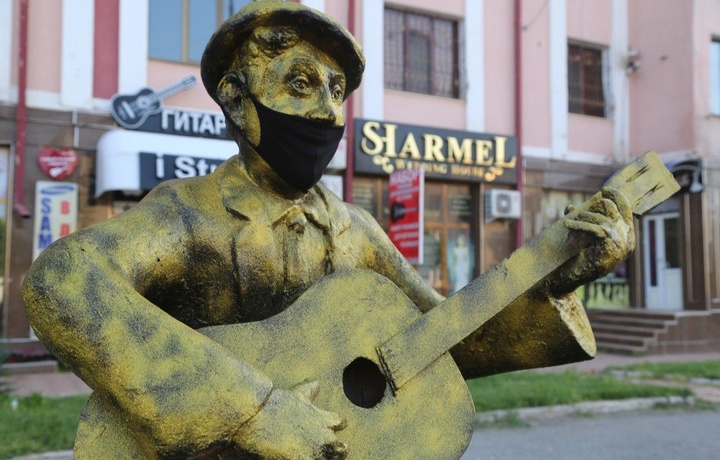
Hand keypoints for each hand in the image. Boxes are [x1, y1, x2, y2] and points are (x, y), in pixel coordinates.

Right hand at [230, 381, 347, 458]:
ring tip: (307, 454)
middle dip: (334, 449)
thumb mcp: (296, 394)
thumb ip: (310, 391)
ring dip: (322, 457)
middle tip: (319, 448)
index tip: (325, 428)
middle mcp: (324, 439)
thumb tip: (317, 384)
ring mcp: (314, 455)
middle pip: (342, 449)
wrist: (254, 419)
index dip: (334, 426)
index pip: (341, 423)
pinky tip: (293, 457)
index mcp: (323, 419)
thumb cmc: (273, 405)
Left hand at [546, 188, 634, 296]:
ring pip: (603, 219)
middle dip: (592, 209)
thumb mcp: (579, 235)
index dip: (617, 196)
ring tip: (568, 224)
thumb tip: (572, 207)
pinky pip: (597, 229)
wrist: (562, 280)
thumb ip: (581, 222)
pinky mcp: (611, 251)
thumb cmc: (569, 259)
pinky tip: (568, 225)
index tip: (605, 189)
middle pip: (612, 210)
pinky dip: (580, 225)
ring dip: (583, 218)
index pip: (626, 209)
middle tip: (574, 215)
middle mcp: (627, 242)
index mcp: (624, 236)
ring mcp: (621, 248)